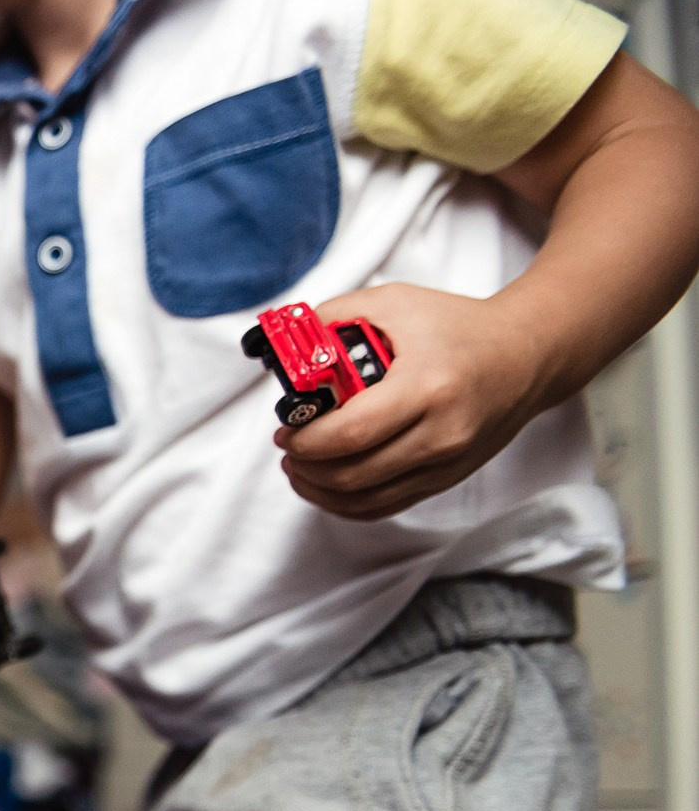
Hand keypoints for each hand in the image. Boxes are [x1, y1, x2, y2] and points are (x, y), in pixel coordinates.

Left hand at [274, 283, 549, 520]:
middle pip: (352, 475)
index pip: (349, 434)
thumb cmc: (458, 326)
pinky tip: (327, 484)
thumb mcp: (395, 303)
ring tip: (299, 468)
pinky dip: (347, 503)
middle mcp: (441, 433)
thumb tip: (282, 344)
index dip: (305, 441)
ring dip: (319, 490)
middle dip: (305, 466)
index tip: (284, 430)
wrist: (528, 354)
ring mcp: (447, 463)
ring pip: (364, 500)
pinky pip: (385, 507)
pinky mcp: (447, 479)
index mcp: (426, 387)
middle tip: (288, 448)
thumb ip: (334, 317)